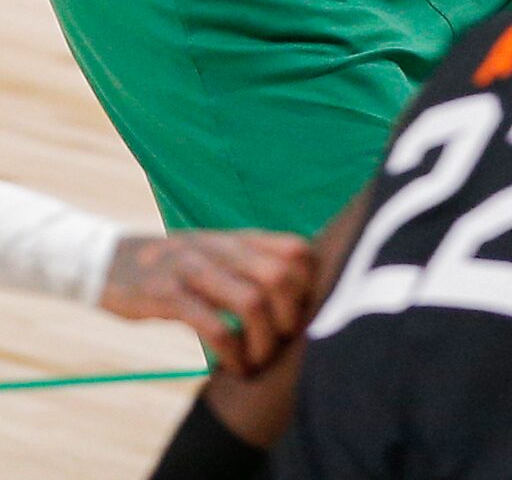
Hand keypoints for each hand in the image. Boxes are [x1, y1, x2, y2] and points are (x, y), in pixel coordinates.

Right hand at [100, 230, 315, 376]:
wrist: (110, 262)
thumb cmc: (175, 267)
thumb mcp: (216, 253)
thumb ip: (251, 264)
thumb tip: (298, 291)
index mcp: (238, 239)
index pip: (297, 250)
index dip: (308, 286)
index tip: (298, 315)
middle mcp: (222, 249)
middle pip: (280, 277)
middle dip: (290, 318)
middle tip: (282, 344)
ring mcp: (195, 269)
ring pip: (252, 302)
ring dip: (262, 342)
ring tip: (257, 361)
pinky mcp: (169, 295)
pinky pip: (213, 327)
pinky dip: (231, 353)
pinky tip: (232, 366)